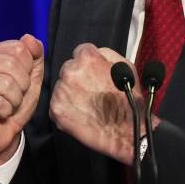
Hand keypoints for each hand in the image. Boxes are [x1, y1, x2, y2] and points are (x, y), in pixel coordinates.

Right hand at [0, 33, 43, 166]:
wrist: (1, 133)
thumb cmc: (15, 102)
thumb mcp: (31, 77)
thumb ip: (35, 55)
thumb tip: (29, 38)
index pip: (18, 48)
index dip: (28, 68)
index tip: (21, 81)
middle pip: (11, 64)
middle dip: (22, 86)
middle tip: (15, 96)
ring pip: (6, 84)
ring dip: (15, 100)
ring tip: (8, 105)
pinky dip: (6, 111)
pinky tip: (0, 113)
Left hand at [49, 44, 143, 164]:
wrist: (125, 132)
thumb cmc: (128, 99)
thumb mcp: (126, 66)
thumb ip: (106, 54)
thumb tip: (95, 53)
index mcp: (86, 58)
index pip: (80, 51)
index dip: (89, 63)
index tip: (93, 72)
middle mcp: (70, 71)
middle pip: (68, 68)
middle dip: (78, 77)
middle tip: (91, 90)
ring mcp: (61, 91)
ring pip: (62, 86)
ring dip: (71, 92)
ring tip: (88, 104)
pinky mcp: (56, 110)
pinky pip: (57, 104)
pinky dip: (67, 108)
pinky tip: (81, 113)